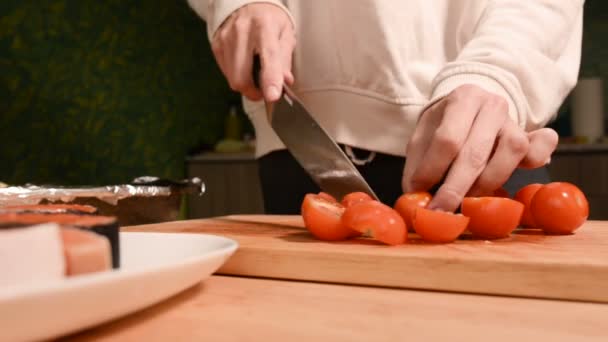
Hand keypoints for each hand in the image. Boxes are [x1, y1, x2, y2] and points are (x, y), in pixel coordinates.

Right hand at [211, 3, 294, 101]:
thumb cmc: (269, 20)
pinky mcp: (216, 45)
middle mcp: (242, 31)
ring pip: (233, 79)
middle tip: (265, 90)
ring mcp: (225, 39)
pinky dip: (238, 76)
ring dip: (247, 85)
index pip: (268, 57)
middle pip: (242, 77)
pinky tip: (246, 65)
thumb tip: (284, 82)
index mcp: (265, 26)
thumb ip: (285, 59)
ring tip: (256, 74)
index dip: (270, 80)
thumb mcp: (286, 33)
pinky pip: (227, 73)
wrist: (247, 4)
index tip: (272, 96)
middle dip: (255, 92)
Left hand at [402, 84, 557, 211]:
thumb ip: (418, 164)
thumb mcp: (422, 136)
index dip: (432, 169)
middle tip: (441, 209)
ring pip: (510, 154)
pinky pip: (540, 149)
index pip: (447, 139)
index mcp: (462, 98)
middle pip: (476, 152)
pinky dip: (535, 162)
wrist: (470, 107)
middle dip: (456, 188)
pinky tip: (516, 177)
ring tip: (467, 198)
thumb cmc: (443, 126)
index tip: (419, 191)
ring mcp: (514, 120)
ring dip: (486, 184)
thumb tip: (415, 195)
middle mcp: (492, 105)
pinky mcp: (530, 136)